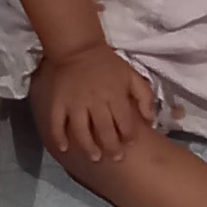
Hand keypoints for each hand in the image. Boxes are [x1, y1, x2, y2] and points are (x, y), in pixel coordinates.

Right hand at [34, 42, 155, 166]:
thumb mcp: (132, 75)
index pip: (125, 122)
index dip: (129, 136)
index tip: (130, 144)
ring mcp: (74, 104)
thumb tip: (150, 120)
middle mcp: (95, 102)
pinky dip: (59, 138)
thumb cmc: (107, 64)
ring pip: (81, 132)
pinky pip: (57, 124)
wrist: (78, 48)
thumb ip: (144, 96)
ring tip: (95, 158)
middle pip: (104, 131)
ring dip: (89, 147)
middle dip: (112, 147)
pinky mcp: (58, 103)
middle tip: (116, 158)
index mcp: (115, 95)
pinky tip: (64, 149)